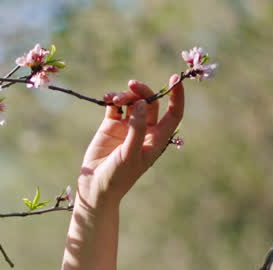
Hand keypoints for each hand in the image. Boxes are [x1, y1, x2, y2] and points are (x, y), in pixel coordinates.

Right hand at [76, 75, 184, 209]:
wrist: (95, 187)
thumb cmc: (118, 176)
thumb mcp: (130, 154)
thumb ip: (138, 128)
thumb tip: (142, 102)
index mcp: (157, 139)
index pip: (174, 114)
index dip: (177, 97)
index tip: (175, 79)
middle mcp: (145, 130)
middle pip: (151, 103)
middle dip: (143, 92)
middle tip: (132, 85)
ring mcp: (128, 127)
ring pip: (133, 102)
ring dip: (126, 96)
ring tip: (115, 99)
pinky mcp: (111, 126)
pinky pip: (115, 106)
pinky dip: (113, 99)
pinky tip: (108, 98)